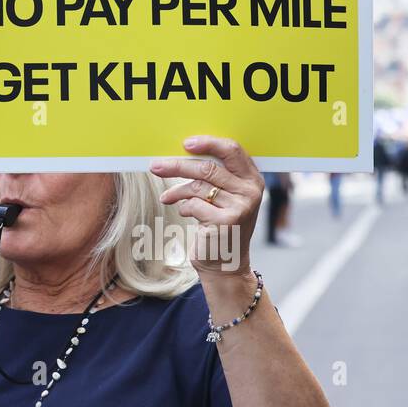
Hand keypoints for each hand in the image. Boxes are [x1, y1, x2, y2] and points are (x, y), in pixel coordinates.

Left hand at [150, 135, 262, 277]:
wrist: (225, 263)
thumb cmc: (219, 223)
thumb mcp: (223, 196)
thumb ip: (214, 175)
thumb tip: (182, 152)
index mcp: (252, 179)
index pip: (233, 150)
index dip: (208, 143)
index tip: (186, 143)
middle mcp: (251, 191)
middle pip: (208, 168)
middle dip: (177, 166)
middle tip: (155, 166)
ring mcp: (241, 207)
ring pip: (198, 186)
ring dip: (176, 191)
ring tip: (167, 197)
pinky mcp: (227, 222)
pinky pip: (194, 205)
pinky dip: (184, 207)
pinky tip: (185, 213)